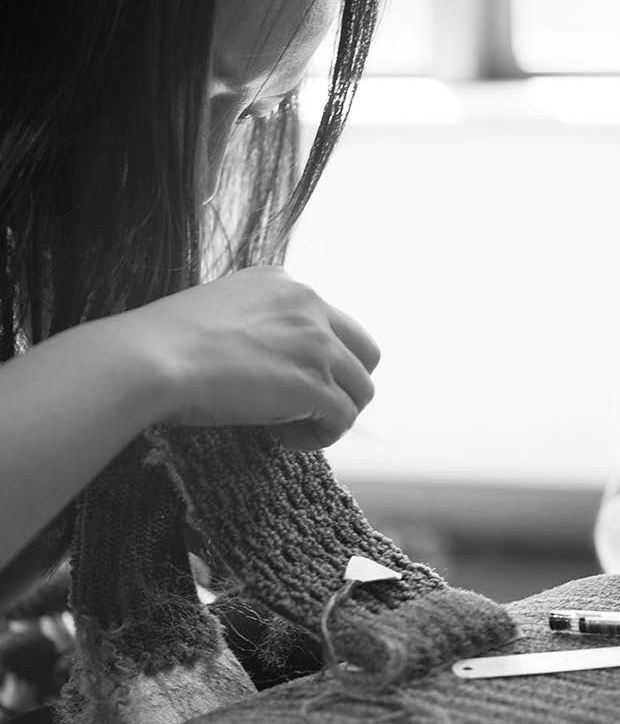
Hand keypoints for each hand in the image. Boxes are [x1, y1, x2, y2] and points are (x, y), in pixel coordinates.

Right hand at [126, 266, 379, 450]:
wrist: (150, 359)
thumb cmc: (166, 344)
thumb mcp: (221, 311)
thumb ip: (256, 323)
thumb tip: (268, 362)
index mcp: (285, 284)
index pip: (333, 324)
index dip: (319, 360)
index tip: (285, 381)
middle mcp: (310, 306)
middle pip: (365, 354)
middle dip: (344, 386)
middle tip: (307, 409)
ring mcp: (317, 345)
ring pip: (361, 390)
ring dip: (332, 415)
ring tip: (290, 428)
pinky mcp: (315, 384)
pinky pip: (343, 419)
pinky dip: (321, 436)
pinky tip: (286, 439)